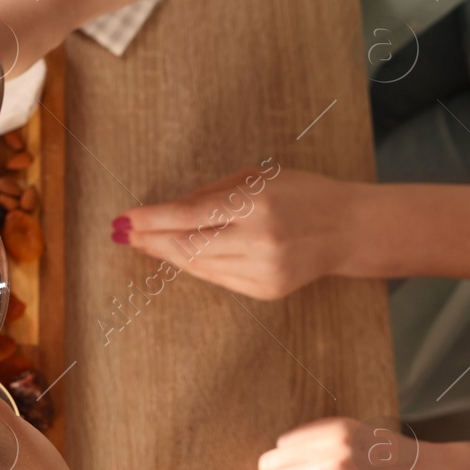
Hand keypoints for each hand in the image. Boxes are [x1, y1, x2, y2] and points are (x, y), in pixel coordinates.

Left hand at [114, 165, 362, 299]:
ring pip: (198, 266)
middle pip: (187, 246)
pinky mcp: (266, 291)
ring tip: (141, 242)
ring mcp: (263, 271)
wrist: (347, 229)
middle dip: (150, 240)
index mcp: (257, 205)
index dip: (151, 219)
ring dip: (166, 254)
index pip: (189, 215)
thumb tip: (166, 211)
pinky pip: (217, 277)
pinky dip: (193, 265)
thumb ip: (210, 193)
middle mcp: (260, 241)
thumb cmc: (299, 194)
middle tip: (122, 234)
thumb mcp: (257, 177)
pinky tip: (175, 254)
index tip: (124, 219)